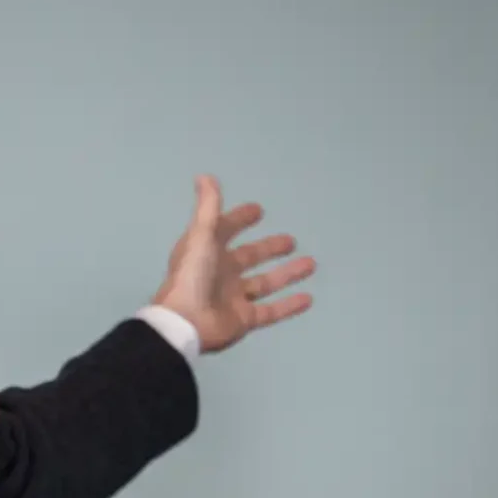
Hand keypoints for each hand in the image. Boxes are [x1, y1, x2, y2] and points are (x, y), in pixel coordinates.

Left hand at [151, 175, 314, 352]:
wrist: (186, 322)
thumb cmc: (193, 275)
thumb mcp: (201, 235)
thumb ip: (208, 207)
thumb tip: (204, 176)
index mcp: (208, 252)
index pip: (226, 230)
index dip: (240, 219)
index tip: (258, 210)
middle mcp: (221, 274)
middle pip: (249, 258)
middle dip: (269, 248)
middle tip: (290, 241)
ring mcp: (233, 298)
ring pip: (265, 283)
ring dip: (287, 274)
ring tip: (311, 264)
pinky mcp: (244, 319)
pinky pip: (271, 311)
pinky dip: (289, 306)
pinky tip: (309, 298)